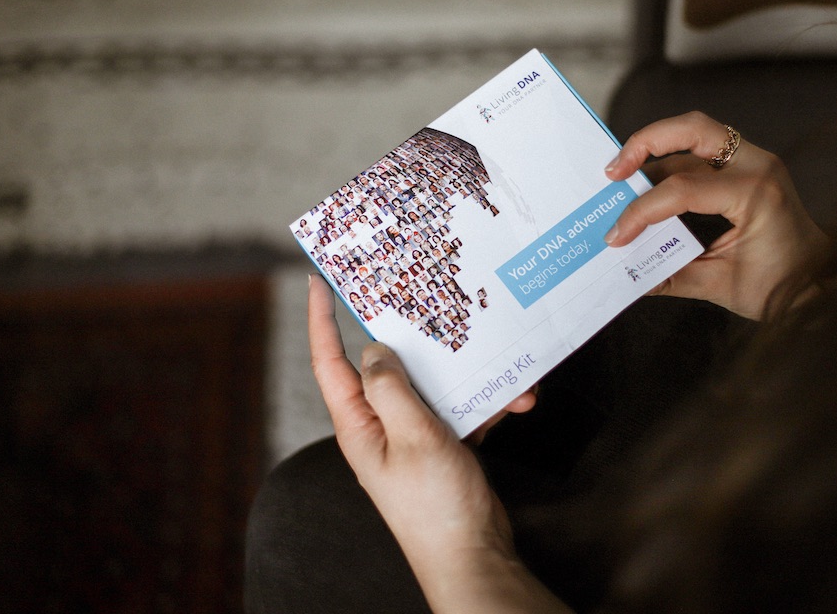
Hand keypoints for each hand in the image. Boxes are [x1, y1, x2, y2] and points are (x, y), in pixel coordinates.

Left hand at [307, 275, 567, 612]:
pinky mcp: (443, 444)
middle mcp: (380, 425)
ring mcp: (412, 435)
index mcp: (359, 424)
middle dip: (412, 335)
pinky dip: (487, 401)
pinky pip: (461, 407)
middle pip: (386, 365)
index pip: (330, 361)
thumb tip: (374, 348)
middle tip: (424, 295)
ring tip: (495, 355)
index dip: (321, 319)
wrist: (473, 556)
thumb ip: (389, 389)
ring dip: (465, 372)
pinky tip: (517, 399)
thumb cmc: (436, 505)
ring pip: (432, 384)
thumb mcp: (412, 438)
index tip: (320, 281)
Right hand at [604, 111, 827, 319]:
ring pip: (696, 134)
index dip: (642, 211)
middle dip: (646, 142)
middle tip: (613, 171)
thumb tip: (629, 276)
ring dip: (656, 149)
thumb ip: (673, 276)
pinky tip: (649, 184)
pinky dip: (672, 163)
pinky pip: (703, 153)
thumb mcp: (723, 286)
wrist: (822, 282)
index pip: (683, 189)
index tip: (617, 235)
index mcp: (756, 194)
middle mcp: (757, 167)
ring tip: (623, 176)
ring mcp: (755, 162)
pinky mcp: (748, 167)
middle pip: (693, 129)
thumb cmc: (783, 286)